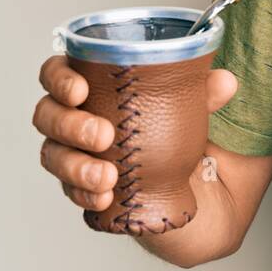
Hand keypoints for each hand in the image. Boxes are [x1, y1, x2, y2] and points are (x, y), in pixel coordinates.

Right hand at [33, 55, 237, 215]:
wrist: (194, 186)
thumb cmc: (180, 133)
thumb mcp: (195, 108)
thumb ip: (204, 92)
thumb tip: (225, 81)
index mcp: (94, 87)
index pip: (57, 73)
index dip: (59, 79)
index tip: (80, 90)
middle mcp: (75, 118)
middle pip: (47, 115)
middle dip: (70, 124)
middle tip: (104, 135)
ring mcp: (75, 154)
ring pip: (53, 156)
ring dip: (76, 166)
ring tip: (108, 176)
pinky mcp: (82, 187)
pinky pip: (71, 191)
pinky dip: (85, 194)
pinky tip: (104, 197)